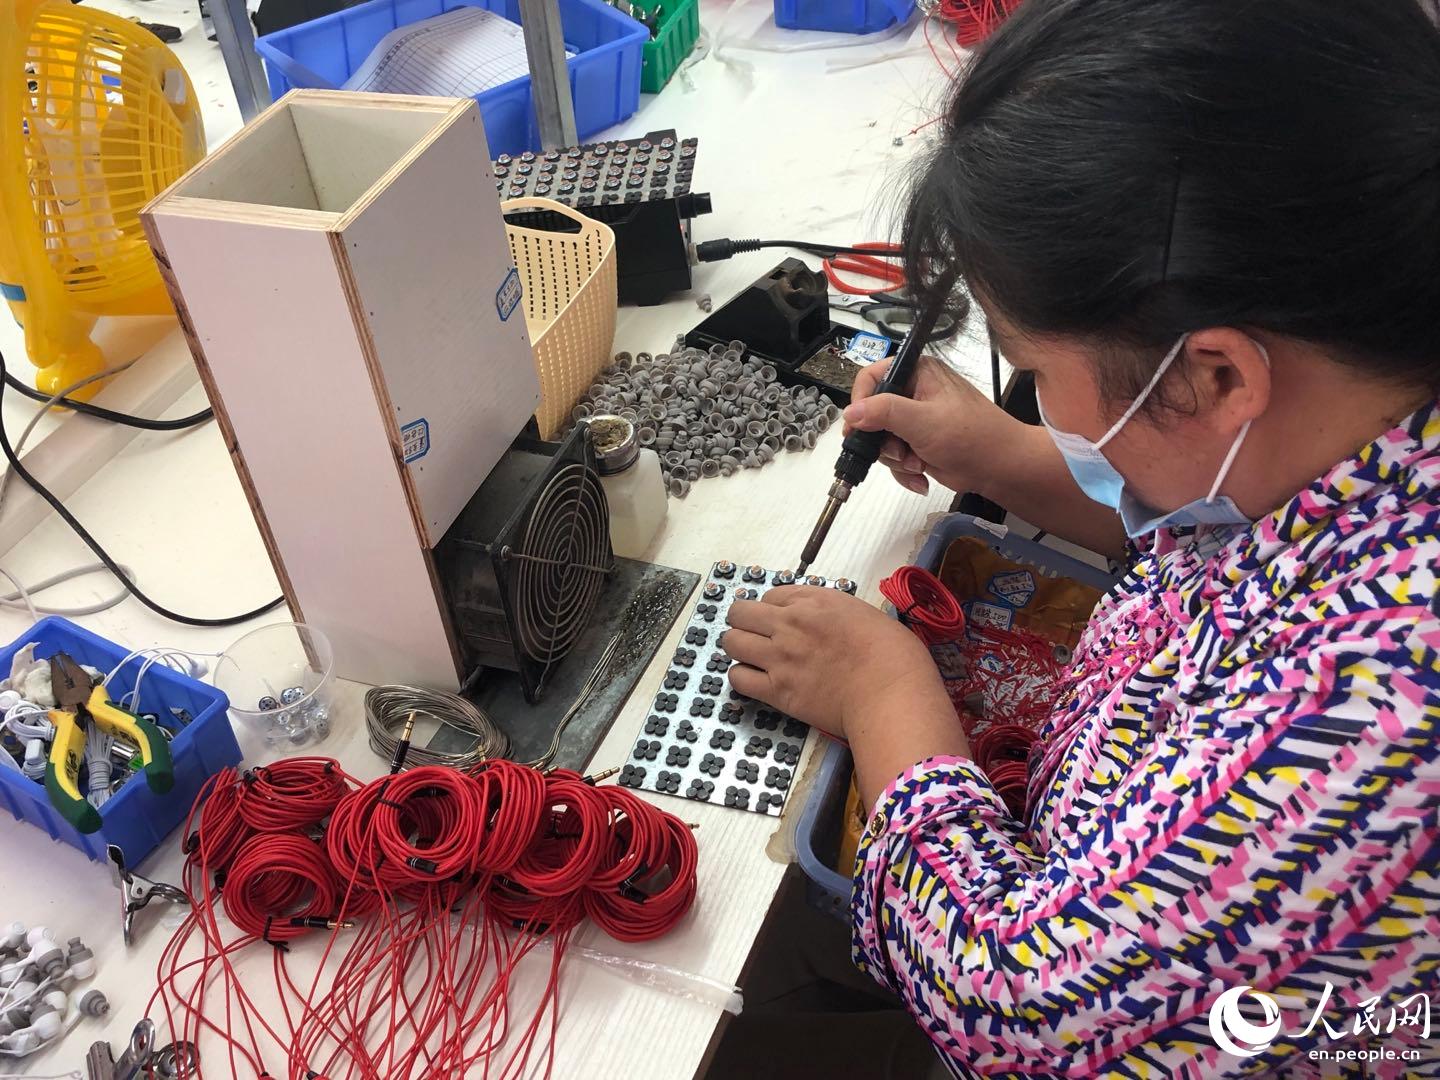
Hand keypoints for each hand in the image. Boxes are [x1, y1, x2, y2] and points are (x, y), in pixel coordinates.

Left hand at [722, 587, 944, 739]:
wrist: (891, 694)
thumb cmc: (894, 655)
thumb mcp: (867, 614)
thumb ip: (837, 613)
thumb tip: (826, 623)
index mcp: (815, 601)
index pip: (772, 595)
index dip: (773, 608)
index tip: (780, 619)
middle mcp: (790, 624)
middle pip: (740, 613)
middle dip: (743, 621)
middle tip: (754, 634)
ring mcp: (780, 657)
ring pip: (732, 642)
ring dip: (738, 647)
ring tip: (750, 656)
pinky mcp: (777, 691)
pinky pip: (738, 678)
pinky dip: (742, 677)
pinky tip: (755, 680)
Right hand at [845, 354, 1018, 497]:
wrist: (1001, 468)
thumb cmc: (971, 437)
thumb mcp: (923, 421)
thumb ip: (884, 412)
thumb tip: (849, 412)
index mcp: (918, 373)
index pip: (872, 378)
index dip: (860, 402)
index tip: (856, 428)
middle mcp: (914, 393)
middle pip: (872, 413)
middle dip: (882, 441)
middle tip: (898, 452)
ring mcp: (915, 420)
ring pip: (881, 440)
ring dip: (895, 458)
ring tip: (917, 465)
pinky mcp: (918, 443)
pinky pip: (894, 457)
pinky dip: (904, 470)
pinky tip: (920, 476)